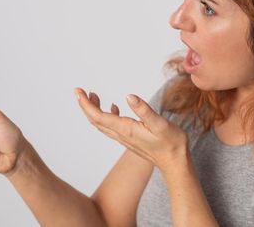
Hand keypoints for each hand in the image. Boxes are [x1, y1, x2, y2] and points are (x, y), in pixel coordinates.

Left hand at [74, 87, 188, 167]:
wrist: (175, 162)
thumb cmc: (170, 143)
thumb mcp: (160, 124)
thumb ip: (144, 110)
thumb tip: (129, 96)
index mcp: (125, 129)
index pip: (98, 116)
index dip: (86, 103)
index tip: (78, 91)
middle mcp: (121, 134)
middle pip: (95, 120)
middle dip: (85, 105)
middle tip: (79, 90)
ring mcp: (124, 137)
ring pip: (102, 123)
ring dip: (94, 109)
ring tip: (92, 95)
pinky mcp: (129, 138)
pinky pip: (111, 126)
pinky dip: (107, 115)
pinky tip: (113, 107)